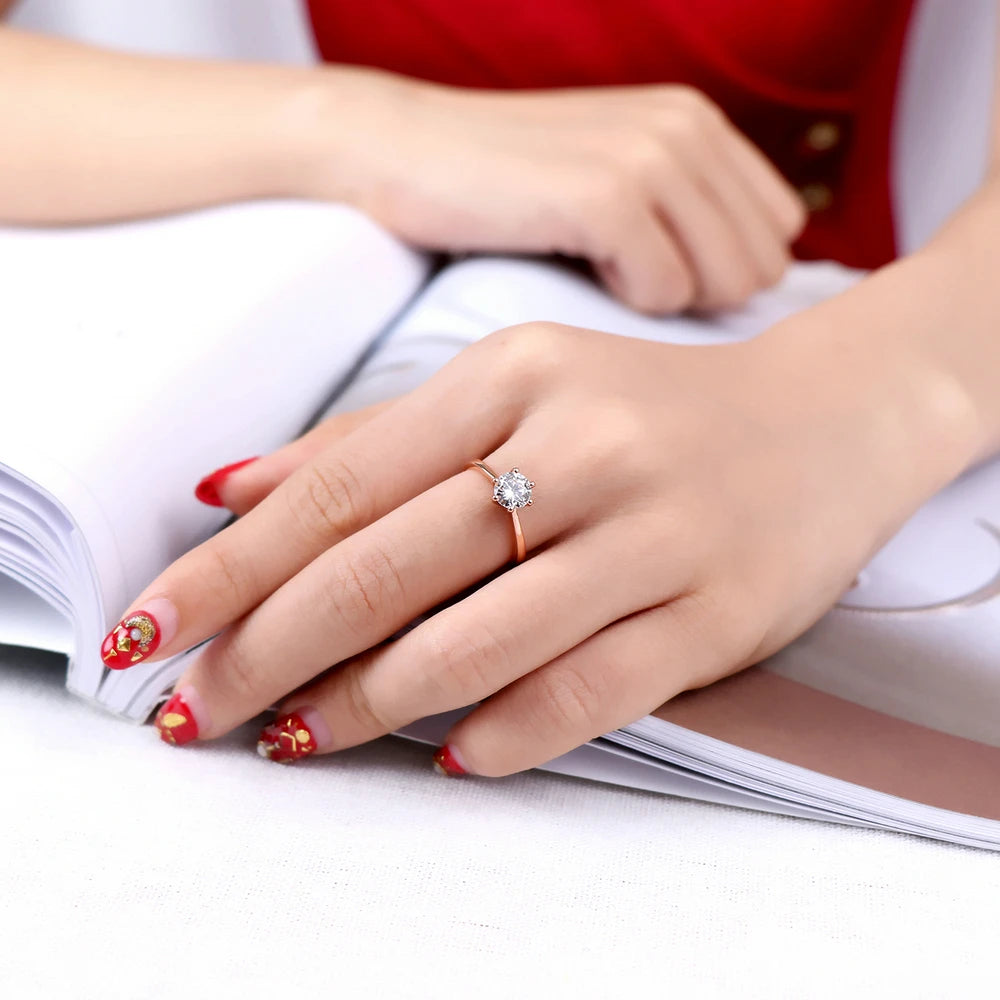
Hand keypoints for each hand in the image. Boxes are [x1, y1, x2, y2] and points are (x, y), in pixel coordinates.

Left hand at [109, 320, 939, 773]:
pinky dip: (507, 734)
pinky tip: (448, 758)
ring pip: (481, 639)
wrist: (822, 422)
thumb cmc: (643, 411)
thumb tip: (232, 492)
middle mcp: (581, 446)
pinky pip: (590, 691)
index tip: (153, 629)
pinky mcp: (715, 612)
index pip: (342, 485)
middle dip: (272, 650)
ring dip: (370, 704)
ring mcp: (655, 532)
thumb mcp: (511, 390)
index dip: (234, 567)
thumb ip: (375, 444)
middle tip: (197, 709)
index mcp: (513, 377)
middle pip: (391, 566)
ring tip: (297, 739)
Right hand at [306, 72, 805, 313]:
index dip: (720, 274)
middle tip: (623, 279)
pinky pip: (663, 294)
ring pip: (722, 285)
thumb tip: (752, 281)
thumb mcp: (613, 176)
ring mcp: (651, 156)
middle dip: (699, 295)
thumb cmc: (506, 185)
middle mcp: (689, 128)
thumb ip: (687, 209)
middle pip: (759, 268)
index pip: (778, 234)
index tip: (654, 273)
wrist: (401, 152)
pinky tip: (572, 261)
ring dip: (660, 299)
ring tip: (598, 266)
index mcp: (699, 122)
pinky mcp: (607, 194)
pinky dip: (619, 299)